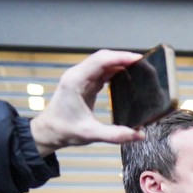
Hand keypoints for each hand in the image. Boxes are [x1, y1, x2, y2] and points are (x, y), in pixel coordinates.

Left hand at [29, 49, 144, 157]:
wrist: (48, 132)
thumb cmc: (64, 130)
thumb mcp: (90, 134)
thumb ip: (115, 134)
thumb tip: (139, 134)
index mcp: (76, 81)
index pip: (100, 60)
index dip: (120, 57)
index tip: (138, 59)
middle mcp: (77, 75)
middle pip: (103, 57)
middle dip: (123, 57)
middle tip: (143, 63)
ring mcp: (81, 78)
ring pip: (103, 63)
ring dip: (120, 62)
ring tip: (139, 67)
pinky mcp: (85, 84)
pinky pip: (102, 71)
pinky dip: (115, 70)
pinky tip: (127, 75)